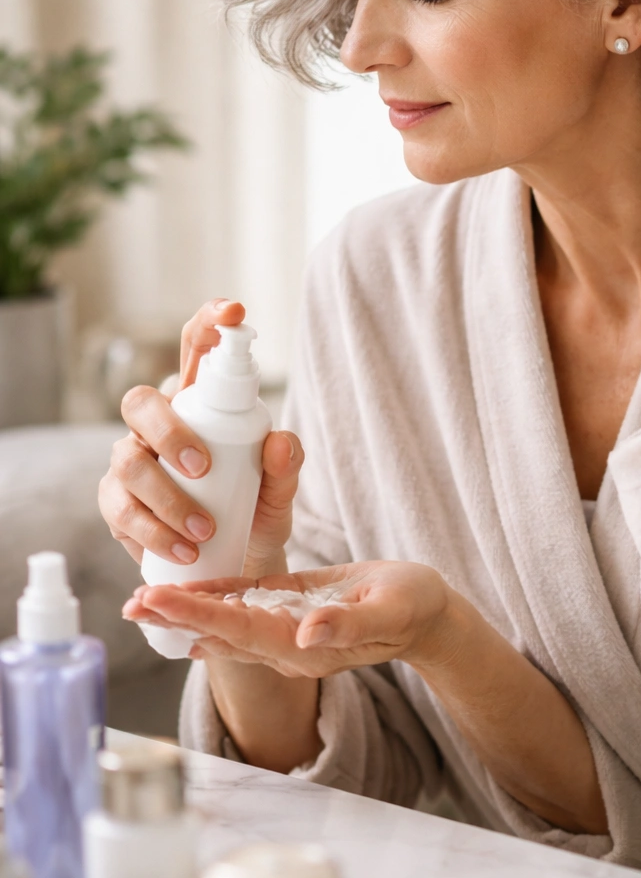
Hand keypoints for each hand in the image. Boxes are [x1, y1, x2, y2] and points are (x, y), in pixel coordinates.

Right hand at [98, 298, 302, 574]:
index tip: (235, 312)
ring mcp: (132, 462)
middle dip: (170, 432)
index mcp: (200, 403)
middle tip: (204, 467)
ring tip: (204, 530)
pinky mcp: (117, 504)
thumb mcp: (280, 491)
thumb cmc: (255, 512)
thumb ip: (287, 465)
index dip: (209, 322)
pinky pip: (121, 510)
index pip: (196, 349)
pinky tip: (182, 549)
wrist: (237, 565)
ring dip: (166, 498)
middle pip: (141, 402)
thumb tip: (280, 441)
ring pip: (127, 461)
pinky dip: (153, 531)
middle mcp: (158, 425)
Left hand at [122, 561, 456, 678]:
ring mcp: (287, 631)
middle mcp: (289, 645)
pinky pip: (245, 606)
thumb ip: (348, 625)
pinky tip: (186, 594)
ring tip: (142, 602)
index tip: (159, 601)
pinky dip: (214, 599)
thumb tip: (306, 633)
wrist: (427, 615)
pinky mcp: (291, 609)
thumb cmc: (414, 607)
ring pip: (226, 623)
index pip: (240, 630)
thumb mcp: (389, 611)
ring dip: (185, 612)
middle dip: (175, 617)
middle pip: (221, 631)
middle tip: (131, 604)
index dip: (197, 614)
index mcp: (307, 646)